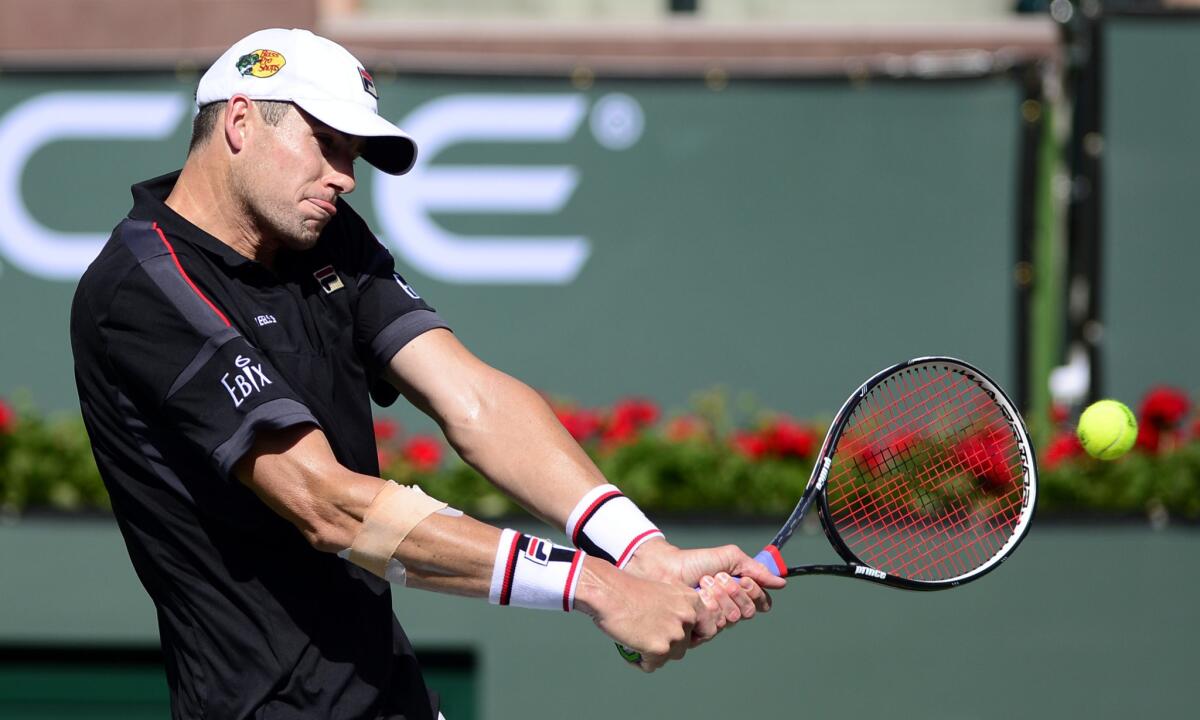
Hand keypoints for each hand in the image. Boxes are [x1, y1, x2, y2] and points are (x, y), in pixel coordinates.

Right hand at [573, 556, 702, 671]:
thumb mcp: (662, 591)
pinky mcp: (659, 648)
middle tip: (646, 637)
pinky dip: (640, 662)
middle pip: (684, 645)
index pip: (707, 628)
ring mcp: (675, 633)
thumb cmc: (628, 590)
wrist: (608, 592)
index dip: (692, 636)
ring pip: (669, 657)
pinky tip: (629, 651)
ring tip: (636, 645)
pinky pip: (652, 665)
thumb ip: (676, 609)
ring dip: (654, 655)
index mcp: (691, 600)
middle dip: (666, 645)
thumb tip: (679, 631)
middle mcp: (687, 617)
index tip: (677, 638)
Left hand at [624, 538, 786, 643]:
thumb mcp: (729, 558)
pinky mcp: (698, 632)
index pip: (761, 603)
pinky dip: (708, 607)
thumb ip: (756, 569)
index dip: (755, 592)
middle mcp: (728, 609)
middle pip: (748, 612)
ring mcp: (714, 621)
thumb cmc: (695, 562)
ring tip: (704, 584)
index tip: (743, 578)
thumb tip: (782, 582)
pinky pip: (715, 629)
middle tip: (720, 578)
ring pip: (732, 619)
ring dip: (719, 596)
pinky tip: (697, 597)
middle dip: (735, 592)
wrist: (666, 569)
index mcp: (738, 594)